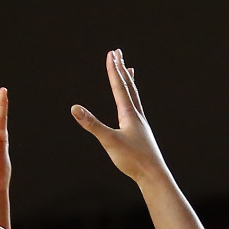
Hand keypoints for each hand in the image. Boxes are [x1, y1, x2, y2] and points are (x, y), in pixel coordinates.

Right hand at [71, 49, 169, 185]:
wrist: (154, 176)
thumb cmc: (133, 160)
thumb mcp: (109, 141)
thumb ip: (92, 124)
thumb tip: (75, 108)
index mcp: (129, 114)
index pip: (119, 86)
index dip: (113, 69)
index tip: (111, 53)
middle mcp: (137, 115)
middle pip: (129, 86)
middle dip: (121, 68)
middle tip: (118, 53)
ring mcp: (140, 124)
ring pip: (134, 97)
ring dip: (129, 81)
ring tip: (130, 70)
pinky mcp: (141, 134)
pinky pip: (136, 109)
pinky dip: (132, 100)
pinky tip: (131, 105)